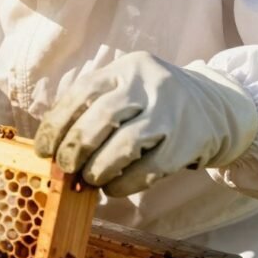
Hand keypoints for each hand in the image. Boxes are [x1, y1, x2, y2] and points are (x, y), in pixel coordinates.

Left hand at [34, 51, 257, 195]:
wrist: (214, 105)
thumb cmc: (150, 102)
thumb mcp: (124, 87)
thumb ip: (91, 109)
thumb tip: (53, 149)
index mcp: (124, 69)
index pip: (81, 93)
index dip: (56, 124)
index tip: (43, 149)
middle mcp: (148, 85)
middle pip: (102, 116)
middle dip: (75, 147)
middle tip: (64, 168)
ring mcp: (170, 113)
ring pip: (125, 143)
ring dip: (98, 168)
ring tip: (88, 180)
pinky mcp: (187, 142)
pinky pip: (150, 168)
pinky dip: (124, 183)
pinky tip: (112, 188)